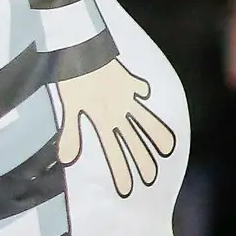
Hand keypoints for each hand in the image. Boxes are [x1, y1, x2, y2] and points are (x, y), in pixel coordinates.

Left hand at [56, 61, 177, 196]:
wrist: (82, 45)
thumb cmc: (71, 76)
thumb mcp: (68, 106)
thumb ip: (70, 133)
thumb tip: (66, 159)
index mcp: (103, 118)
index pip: (114, 151)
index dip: (121, 171)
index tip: (128, 190)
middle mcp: (119, 110)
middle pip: (135, 140)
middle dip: (143, 160)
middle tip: (152, 178)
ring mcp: (127, 96)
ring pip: (146, 119)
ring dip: (156, 134)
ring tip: (168, 149)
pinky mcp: (128, 80)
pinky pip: (140, 88)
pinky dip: (143, 93)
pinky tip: (146, 96)